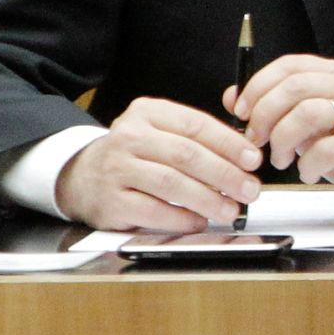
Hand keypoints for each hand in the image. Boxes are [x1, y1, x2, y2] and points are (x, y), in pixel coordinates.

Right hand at [54, 97, 262, 231]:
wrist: (81, 175)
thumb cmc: (134, 153)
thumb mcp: (160, 129)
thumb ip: (199, 133)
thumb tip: (246, 147)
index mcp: (148, 112)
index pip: (196, 125)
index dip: (229, 144)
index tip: (253, 160)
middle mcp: (130, 136)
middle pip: (187, 155)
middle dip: (225, 174)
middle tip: (249, 189)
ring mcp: (117, 168)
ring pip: (171, 183)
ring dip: (207, 199)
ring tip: (230, 209)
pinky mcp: (110, 201)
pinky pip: (152, 211)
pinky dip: (180, 218)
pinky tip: (199, 221)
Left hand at [227, 54, 333, 200]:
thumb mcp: (307, 125)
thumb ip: (274, 108)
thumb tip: (233, 96)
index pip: (292, 64)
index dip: (259, 85)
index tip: (242, 110)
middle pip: (296, 86)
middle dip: (265, 115)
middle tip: (256, 139)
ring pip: (308, 113)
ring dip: (282, 140)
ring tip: (281, 160)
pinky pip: (325, 149)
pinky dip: (306, 165)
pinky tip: (308, 172)